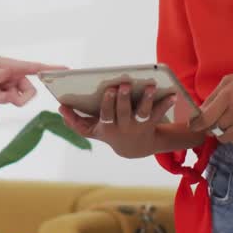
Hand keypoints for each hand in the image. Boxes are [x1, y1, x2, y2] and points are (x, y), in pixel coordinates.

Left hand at [0, 51, 61, 106]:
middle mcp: (11, 72)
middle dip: (19, 98)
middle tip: (7, 99)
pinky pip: (5, 98)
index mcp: (10, 65)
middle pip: (28, 90)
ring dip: (4, 99)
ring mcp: (5, 80)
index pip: (34, 67)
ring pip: (16, 96)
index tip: (66, 70)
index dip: (50, 69)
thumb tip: (12, 77)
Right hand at [59, 84, 177, 158]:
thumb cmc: (109, 132)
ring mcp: (137, 127)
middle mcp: (123, 128)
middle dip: (123, 98)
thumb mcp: (91, 130)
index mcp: (107, 127)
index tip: (109, 90)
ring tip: (150, 86)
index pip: (106, 115)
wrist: (134, 148)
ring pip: (142, 113)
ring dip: (146, 99)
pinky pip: (158, 113)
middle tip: (124, 84)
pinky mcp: (151, 125)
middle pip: (123, 112)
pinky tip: (172, 93)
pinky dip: (165, 103)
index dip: (107, 103)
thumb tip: (60, 107)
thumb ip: (75, 121)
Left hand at [189, 67, 232, 144]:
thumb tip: (199, 112)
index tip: (193, 125)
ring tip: (227, 122)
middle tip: (215, 120)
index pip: (206, 119)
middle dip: (211, 126)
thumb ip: (213, 96)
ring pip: (225, 138)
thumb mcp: (229, 81)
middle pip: (214, 129)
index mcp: (228, 97)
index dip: (196, 125)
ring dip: (222, 133)